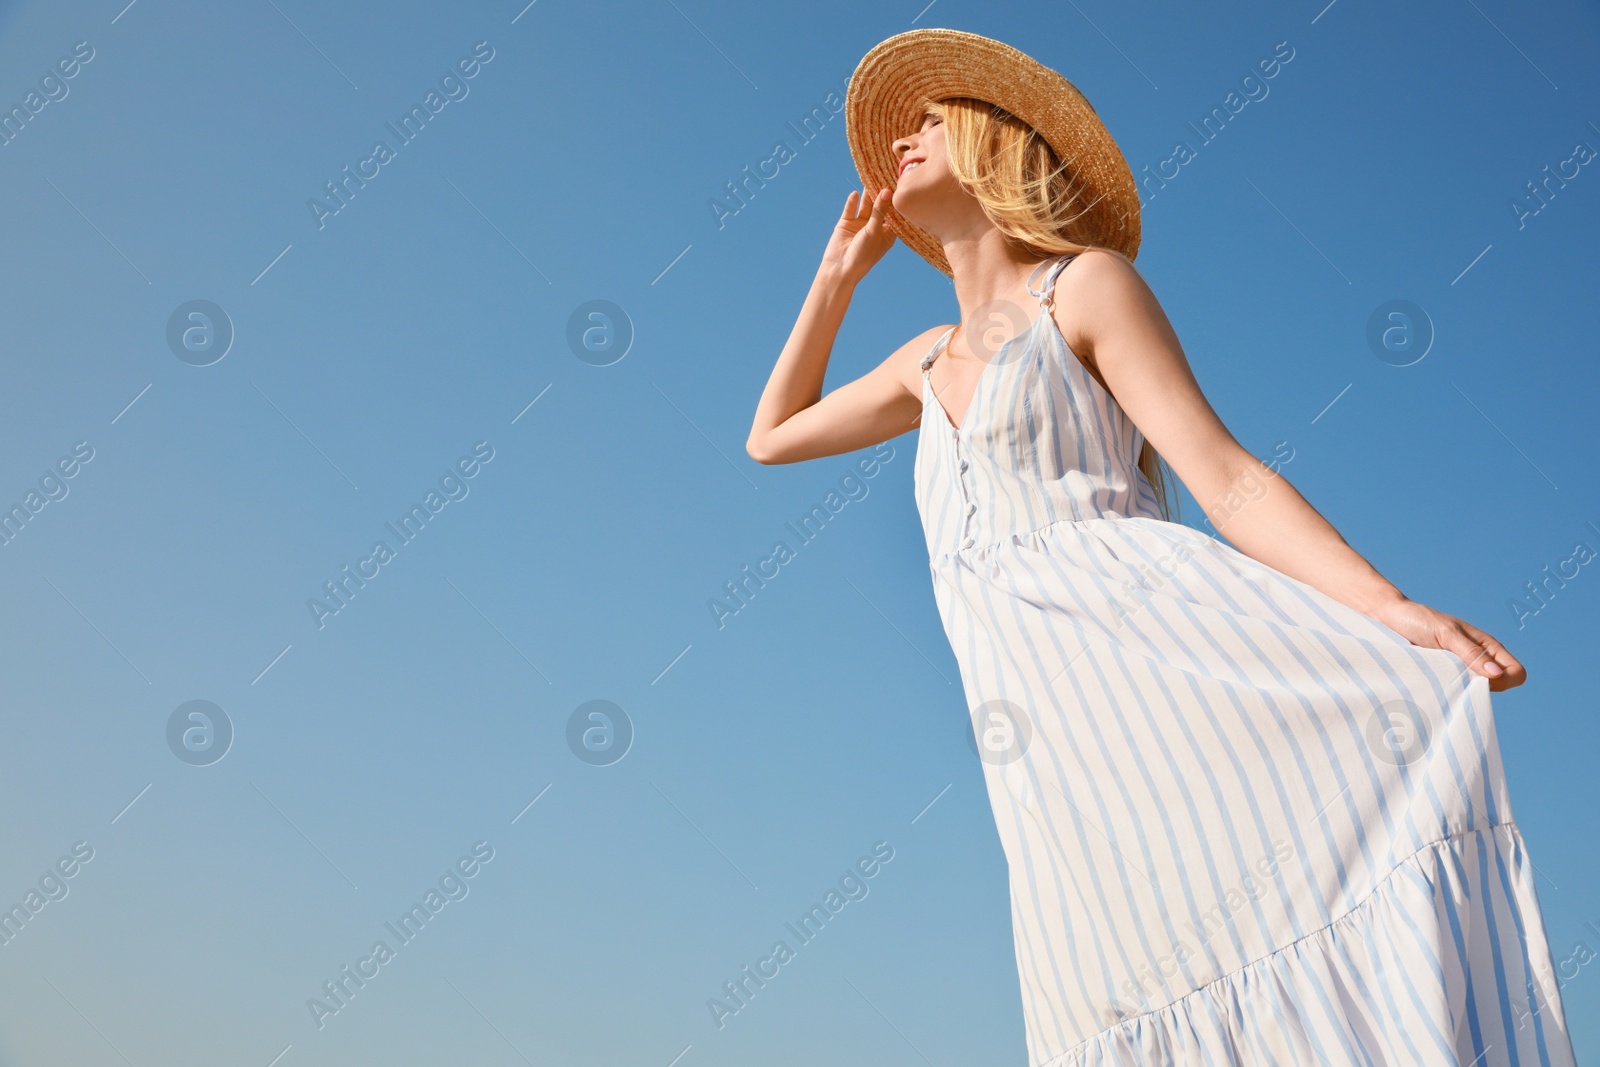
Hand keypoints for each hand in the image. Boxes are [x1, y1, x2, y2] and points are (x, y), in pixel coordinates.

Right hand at [820, 187, 895, 285]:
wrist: (840, 269)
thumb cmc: (863, 255)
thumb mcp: (874, 231)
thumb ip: (879, 211)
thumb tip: (887, 191)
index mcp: (887, 234)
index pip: (893, 214)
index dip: (895, 201)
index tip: (900, 184)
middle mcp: (874, 228)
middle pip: (879, 207)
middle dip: (881, 193)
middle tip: (885, 175)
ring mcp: (859, 225)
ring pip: (865, 206)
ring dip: (868, 194)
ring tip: (871, 178)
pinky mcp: (846, 223)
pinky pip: (850, 209)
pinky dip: (853, 202)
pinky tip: (856, 193)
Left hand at [1368, 597, 1526, 690]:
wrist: (1387, 618)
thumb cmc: (1418, 620)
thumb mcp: (1445, 634)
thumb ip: (1470, 653)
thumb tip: (1496, 674)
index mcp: (1486, 647)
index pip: (1515, 673)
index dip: (1504, 680)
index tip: (1477, 677)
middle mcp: (1477, 660)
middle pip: (1499, 687)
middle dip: (1482, 689)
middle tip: (1454, 680)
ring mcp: (1459, 669)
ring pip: (1475, 692)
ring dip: (1463, 692)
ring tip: (1440, 683)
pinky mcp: (1441, 677)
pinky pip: (1454, 693)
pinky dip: (1448, 694)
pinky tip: (1433, 689)